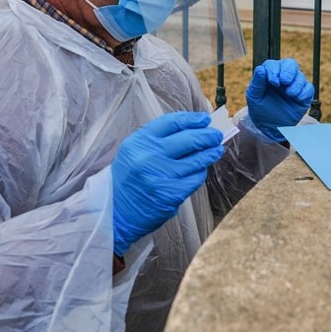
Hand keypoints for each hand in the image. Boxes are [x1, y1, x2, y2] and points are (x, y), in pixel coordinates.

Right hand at [110, 112, 223, 255]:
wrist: (114, 212)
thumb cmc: (128, 179)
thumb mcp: (134, 152)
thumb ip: (158, 140)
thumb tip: (193, 129)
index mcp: (139, 142)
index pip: (172, 122)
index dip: (192, 119)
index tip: (204, 119)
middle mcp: (148, 156)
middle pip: (188, 139)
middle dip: (207, 135)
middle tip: (216, 135)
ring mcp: (160, 176)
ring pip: (196, 160)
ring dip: (210, 154)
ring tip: (216, 150)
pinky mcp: (170, 194)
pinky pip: (194, 180)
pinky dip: (201, 173)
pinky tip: (202, 170)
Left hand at [246, 58, 314, 142]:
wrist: (271, 127)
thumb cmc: (260, 110)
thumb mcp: (254, 97)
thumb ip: (257, 83)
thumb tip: (261, 69)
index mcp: (270, 74)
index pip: (273, 65)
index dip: (274, 71)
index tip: (273, 82)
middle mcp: (283, 76)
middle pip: (291, 64)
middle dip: (289, 71)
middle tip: (285, 81)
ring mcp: (295, 85)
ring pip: (300, 76)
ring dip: (296, 84)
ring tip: (290, 94)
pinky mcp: (304, 95)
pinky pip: (309, 88)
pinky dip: (304, 92)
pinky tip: (297, 98)